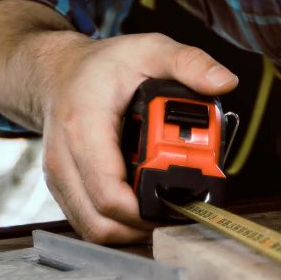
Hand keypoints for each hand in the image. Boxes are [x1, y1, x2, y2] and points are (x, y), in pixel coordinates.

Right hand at [39, 33, 238, 243]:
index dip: (147, 209)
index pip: (110, 192)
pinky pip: (88, 222)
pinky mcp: (62, 189)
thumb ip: (188, 63)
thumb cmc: (99, 66)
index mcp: (84, 126)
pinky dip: (117, 224)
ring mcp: (59, 177)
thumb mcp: (148, 49)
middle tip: (178, 209)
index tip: (181, 201)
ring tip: (161, 210)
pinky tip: (140, 207)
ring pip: (93, 229)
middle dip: (145, 225)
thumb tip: (224, 82)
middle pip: (102, 221)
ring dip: (131, 230)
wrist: (56, 73)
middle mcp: (64, 158)